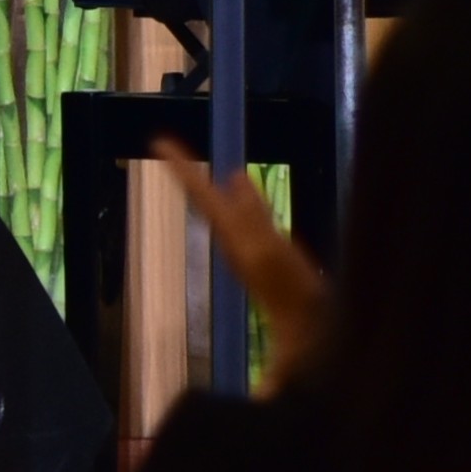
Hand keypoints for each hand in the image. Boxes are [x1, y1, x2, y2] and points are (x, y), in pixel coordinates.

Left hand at [150, 141, 331, 390]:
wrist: (312, 331)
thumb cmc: (291, 293)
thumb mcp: (268, 250)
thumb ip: (252, 215)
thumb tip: (233, 175)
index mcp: (233, 235)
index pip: (201, 194)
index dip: (183, 168)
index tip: (158, 141)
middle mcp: (236, 239)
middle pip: (207, 199)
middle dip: (190, 172)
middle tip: (170, 148)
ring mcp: (254, 248)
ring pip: (226, 206)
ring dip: (212, 184)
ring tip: (203, 163)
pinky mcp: (272, 255)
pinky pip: (251, 214)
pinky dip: (246, 196)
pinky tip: (249, 191)